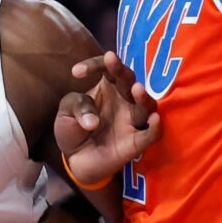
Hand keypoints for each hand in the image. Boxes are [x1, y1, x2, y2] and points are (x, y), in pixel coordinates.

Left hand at [57, 51, 161, 190]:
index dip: (95, 64)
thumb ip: (77, 106)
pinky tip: (154, 119)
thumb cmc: (73, 129)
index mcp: (107, 87)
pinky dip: (155, 127)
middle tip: (112, 61)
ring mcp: (131, 121)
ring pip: (146, 105)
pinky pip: (151, 134)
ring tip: (137, 89)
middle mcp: (123, 100)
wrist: (74, 161)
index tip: (76, 73)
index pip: (107, 68)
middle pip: (129, 80)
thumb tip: (93, 122)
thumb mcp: (66, 112)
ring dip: (143, 96)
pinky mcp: (135, 143)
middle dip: (121, 70)